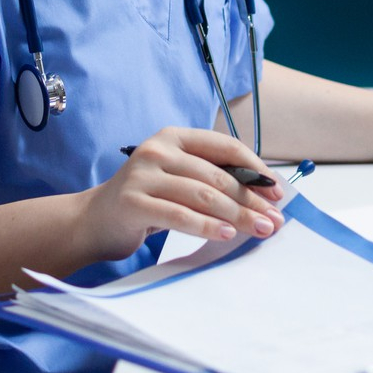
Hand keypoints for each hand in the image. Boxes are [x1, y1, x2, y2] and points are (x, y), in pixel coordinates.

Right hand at [79, 128, 285, 261]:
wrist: (95, 220)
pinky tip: (227, 234)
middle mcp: (157, 149)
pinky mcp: (133, 202)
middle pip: (217, 175)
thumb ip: (211, 178)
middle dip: (252, 199)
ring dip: (237, 215)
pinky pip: (179, 215)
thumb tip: (264, 196)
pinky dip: (207, 226)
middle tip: (275, 219)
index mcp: (174, 137)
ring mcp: (143, 175)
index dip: (255, 169)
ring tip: (260, 229)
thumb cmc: (146, 200)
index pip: (225, 146)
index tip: (277, 192)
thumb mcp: (178, 179)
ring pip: (203, 195)